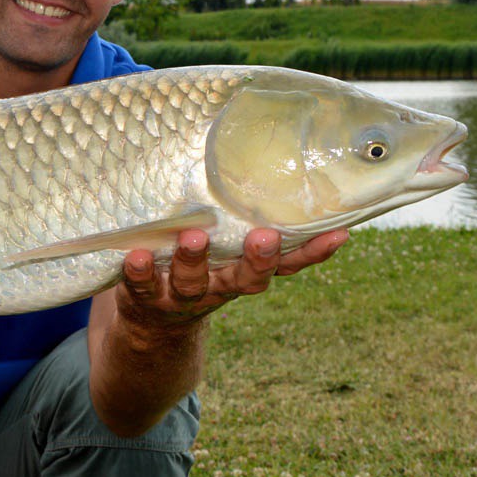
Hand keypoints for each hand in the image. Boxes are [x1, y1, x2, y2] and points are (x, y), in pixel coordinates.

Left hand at [115, 228, 348, 325]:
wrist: (149, 321)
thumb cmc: (192, 266)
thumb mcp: (219, 247)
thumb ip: (234, 217)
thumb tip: (257, 155)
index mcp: (243, 272)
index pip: (287, 264)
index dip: (313, 253)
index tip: (339, 234)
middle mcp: (219, 287)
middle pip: (246, 279)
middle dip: (257, 259)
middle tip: (263, 237)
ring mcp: (183, 296)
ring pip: (193, 283)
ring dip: (195, 260)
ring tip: (193, 236)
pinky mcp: (146, 297)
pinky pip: (143, 286)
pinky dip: (141, 272)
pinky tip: (137, 256)